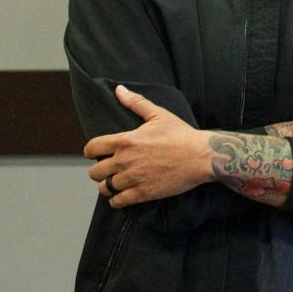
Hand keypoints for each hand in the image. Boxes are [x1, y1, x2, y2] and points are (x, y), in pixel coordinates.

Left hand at [83, 86, 213, 207]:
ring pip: (104, 188)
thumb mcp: (159, 114)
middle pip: (94, 172)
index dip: (91, 151)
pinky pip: (118, 201)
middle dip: (99, 171)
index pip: (92, 148)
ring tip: (115, 183)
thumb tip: (119, 89)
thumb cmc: (181, 134)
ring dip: (107, 187)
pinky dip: (117, 200)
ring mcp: (133, 178)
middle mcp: (125, 160)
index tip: (96, 154)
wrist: (201, 156)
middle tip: (108, 170)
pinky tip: (122, 196)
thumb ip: (136, 102)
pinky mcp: (143, 193)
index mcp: (125, 140)